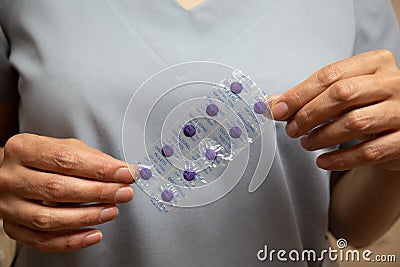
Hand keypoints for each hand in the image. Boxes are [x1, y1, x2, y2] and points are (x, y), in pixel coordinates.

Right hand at [0, 134, 135, 250]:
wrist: (13, 173)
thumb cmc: (42, 159)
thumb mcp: (65, 147)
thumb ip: (92, 158)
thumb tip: (121, 170)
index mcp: (23, 149)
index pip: (65, 159)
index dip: (99, 168)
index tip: (124, 173)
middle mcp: (11, 177)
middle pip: (58, 188)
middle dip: (98, 192)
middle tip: (123, 192)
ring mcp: (9, 205)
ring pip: (49, 218)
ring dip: (87, 217)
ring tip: (112, 210)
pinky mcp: (13, 228)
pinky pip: (42, 241)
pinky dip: (72, 240)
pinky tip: (93, 233)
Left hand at [271, 50, 399, 170]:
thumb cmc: (366, 105)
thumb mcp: (341, 94)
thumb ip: (309, 96)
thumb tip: (273, 104)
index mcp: (376, 63)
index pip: (330, 75)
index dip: (299, 94)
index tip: (278, 109)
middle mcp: (394, 83)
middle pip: (342, 94)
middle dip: (309, 114)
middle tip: (292, 129)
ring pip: (355, 122)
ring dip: (322, 136)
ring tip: (306, 143)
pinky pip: (370, 151)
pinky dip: (341, 159)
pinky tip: (323, 161)